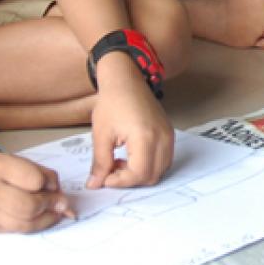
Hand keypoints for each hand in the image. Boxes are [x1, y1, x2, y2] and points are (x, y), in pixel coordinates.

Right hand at [0, 139, 71, 232]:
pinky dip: (30, 226)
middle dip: (51, 205)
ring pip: (24, 223)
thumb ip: (32, 171)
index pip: (34, 180)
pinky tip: (37, 219)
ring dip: (46, 219)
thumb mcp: (4, 157)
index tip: (54, 184)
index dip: (50, 183)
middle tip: (61, 202)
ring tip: (54, 213)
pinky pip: (13, 231)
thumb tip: (58, 190)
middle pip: (31, 206)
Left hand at [87, 55, 173, 188]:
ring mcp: (168, 135)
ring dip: (140, 174)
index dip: (121, 182)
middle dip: (130, 179)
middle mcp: (162, 138)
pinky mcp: (169, 133)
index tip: (105, 179)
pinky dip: (149, 165)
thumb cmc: (112, 101)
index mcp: (145, 137)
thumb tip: (95, 184)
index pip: (139, 174)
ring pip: (160, 170)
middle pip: (152, 176)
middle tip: (111, 171)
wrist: (125, 79)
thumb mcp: (101, 134)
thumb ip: (100, 163)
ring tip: (120, 162)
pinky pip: (164, 159)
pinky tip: (131, 156)